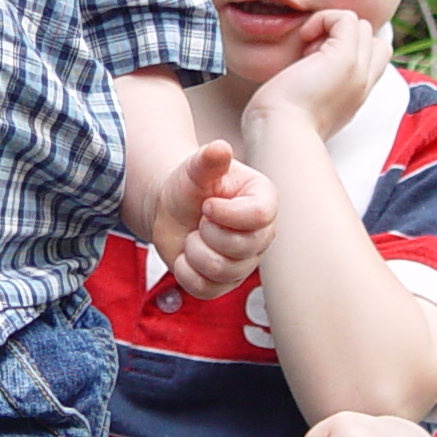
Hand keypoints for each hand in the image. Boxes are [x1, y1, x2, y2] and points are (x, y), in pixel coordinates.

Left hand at [152, 140, 277, 298]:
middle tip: (201, 219)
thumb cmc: (191, 186)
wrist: (172, 208)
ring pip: (221, 270)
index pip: (258, 216)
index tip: (207, 204)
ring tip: (194, 235)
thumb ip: (209, 160)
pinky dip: (185, 270)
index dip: (226, 213)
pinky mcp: (224, 284)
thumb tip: (220, 148)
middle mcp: (261, 235)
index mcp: (264, 202)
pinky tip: (187, 254)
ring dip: (194, 250)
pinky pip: (204, 288)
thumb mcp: (196, 168)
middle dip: (207, 232)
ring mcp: (244, 263)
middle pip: (240, 248)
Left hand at [243, 10, 390, 142]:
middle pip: (370, 40)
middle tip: (309, 56)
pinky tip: (304, 38)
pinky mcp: (346, 58)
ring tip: (307, 49)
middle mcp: (362, 84)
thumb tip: (302, 65)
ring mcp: (358, 70)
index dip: (347, 49)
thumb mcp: (302, 105)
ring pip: (361, 26)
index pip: (371, 60)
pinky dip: (324, 19)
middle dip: (340, 37)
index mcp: (353, 97)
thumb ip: (312, 86)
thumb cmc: (278, 125)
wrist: (280, 134)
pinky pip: (347, 18)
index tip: (313, 62)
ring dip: (332, 28)